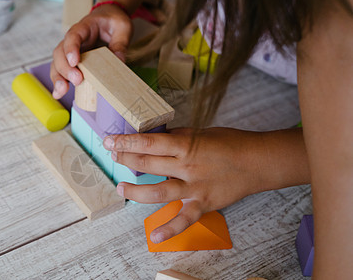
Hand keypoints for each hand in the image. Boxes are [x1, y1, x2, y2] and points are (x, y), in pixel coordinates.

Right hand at [50, 4, 131, 98]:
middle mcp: (73, 39)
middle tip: (77, 80)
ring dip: (58, 77)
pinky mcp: (73, 61)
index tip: (75, 61)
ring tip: (62, 91)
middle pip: (60, 52)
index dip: (71, 48)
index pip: (73, 35)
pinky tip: (58, 93)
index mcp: (85, 27)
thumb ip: (120, 43)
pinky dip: (59, 82)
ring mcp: (71, 51)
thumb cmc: (114, 21)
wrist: (109, 18)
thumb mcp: (122, 28)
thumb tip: (119, 61)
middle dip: (65, 68)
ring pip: (57, 63)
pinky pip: (62, 70)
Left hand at [103, 128, 276, 243]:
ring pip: (158, 192)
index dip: (126, 141)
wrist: (257, 162)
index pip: (148, 142)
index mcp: (185, 144)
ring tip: (121, 187)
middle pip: (148, 164)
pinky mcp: (203, 204)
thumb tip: (154, 138)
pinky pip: (184, 219)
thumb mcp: (200, 132)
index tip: (110, 140)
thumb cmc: (230, 143)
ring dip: (135, 191)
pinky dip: (170, 229)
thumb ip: (177, 137)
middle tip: (114, 156)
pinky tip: (154, 236)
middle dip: (125, 160)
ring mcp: (194, 187)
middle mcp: (186, 166)